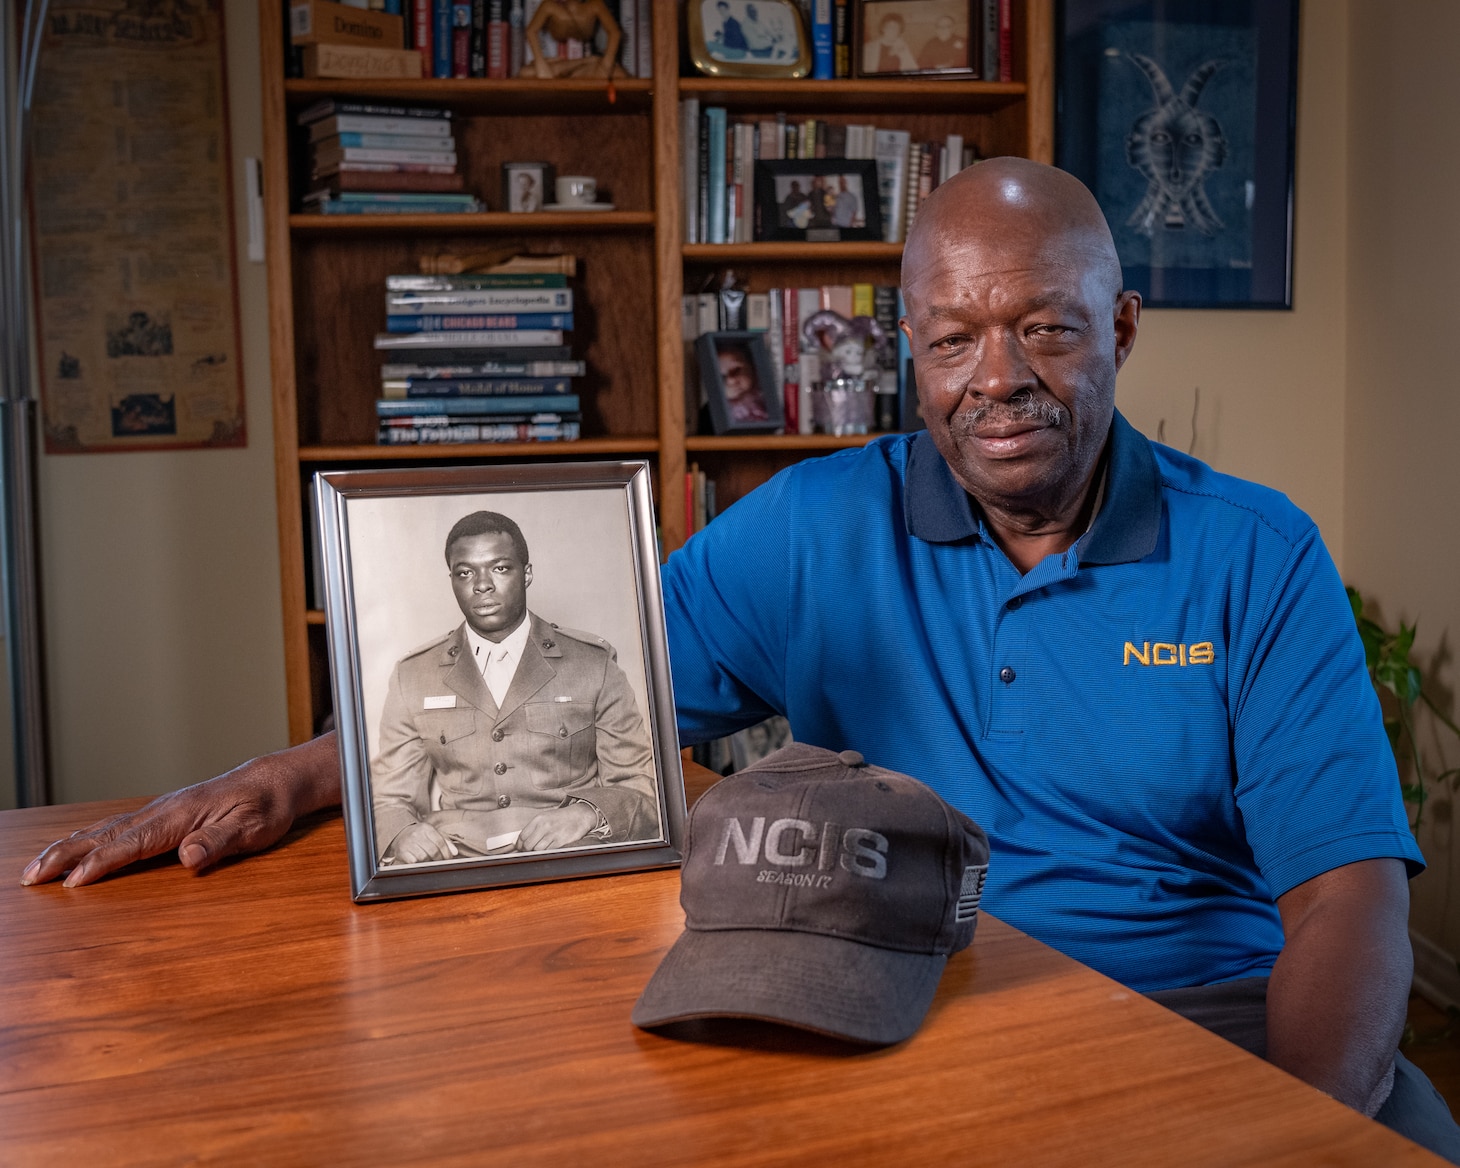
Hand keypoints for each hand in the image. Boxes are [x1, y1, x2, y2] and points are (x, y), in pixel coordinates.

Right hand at [19, 732, 341, 887]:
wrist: (273, 781)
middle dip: (66, 856)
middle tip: (31, 877)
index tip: (71, 883)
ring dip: (69, 847)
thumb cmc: (265, 807)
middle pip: (105, 835)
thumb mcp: (253, 828)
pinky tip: (74, 847)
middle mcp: (163, 810)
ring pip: (105, 829)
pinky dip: (88, 838)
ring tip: (37, 867)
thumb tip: (189, 857)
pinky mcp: (163, 813)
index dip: (101, 863)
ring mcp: (160, 810)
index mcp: (180, 816)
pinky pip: (116, 827)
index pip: (132, 844)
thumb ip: (220, 842)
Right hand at [386, 823, 458, 864]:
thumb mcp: (432, 834)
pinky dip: (417, 864)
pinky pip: (413, 862)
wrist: (400, 834)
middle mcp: (417, 834)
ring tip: (427, 860)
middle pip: (433, 851)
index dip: (446, 853)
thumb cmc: (419, 835)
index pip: (440, 842)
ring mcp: (408, 843)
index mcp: (426, 828)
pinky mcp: (402, 852)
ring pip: (424, 857)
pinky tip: (418, 861)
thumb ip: (445, 841)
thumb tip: (454, 852)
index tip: (448, 858)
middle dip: (438, 859)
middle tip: (439, 861)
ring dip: (428, 861)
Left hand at [517, 803, 597, 851]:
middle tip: (528, 852)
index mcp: (539, 819)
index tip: (520, 848)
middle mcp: (544, 826)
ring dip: (536, 853)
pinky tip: (547, 850)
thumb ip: (533, 828)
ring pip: (537, 850)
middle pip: (528, 845)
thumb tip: (522, 841)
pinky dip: (546, 853)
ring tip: (538, 851)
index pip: (522, 836)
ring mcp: (552, 834)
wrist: (579, 816)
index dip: (519, 845)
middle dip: (526, 851)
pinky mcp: (560, 841)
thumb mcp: (545, 817)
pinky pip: (548, 851)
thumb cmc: (562, 817)